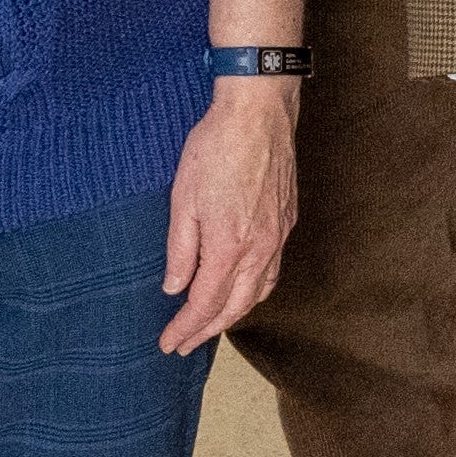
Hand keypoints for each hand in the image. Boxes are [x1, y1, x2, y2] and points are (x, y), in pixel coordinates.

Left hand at [159, 77, 299, 356]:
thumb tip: (174, 287)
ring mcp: (278, 236)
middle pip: (235, 307)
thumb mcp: (182, 198)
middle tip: (184, 344)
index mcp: (229, 246)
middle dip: (208, 330)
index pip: (205, 303)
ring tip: (211, 323)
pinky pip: (272, 270)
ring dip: (234, 314)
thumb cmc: (216, 148)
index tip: (168, 343)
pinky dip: (255, 290)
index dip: (185, 328)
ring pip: (259, 292)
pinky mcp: (287, 221)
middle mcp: (259, 248)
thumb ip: (180, 249)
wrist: (259, 112)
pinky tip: (243, 288)